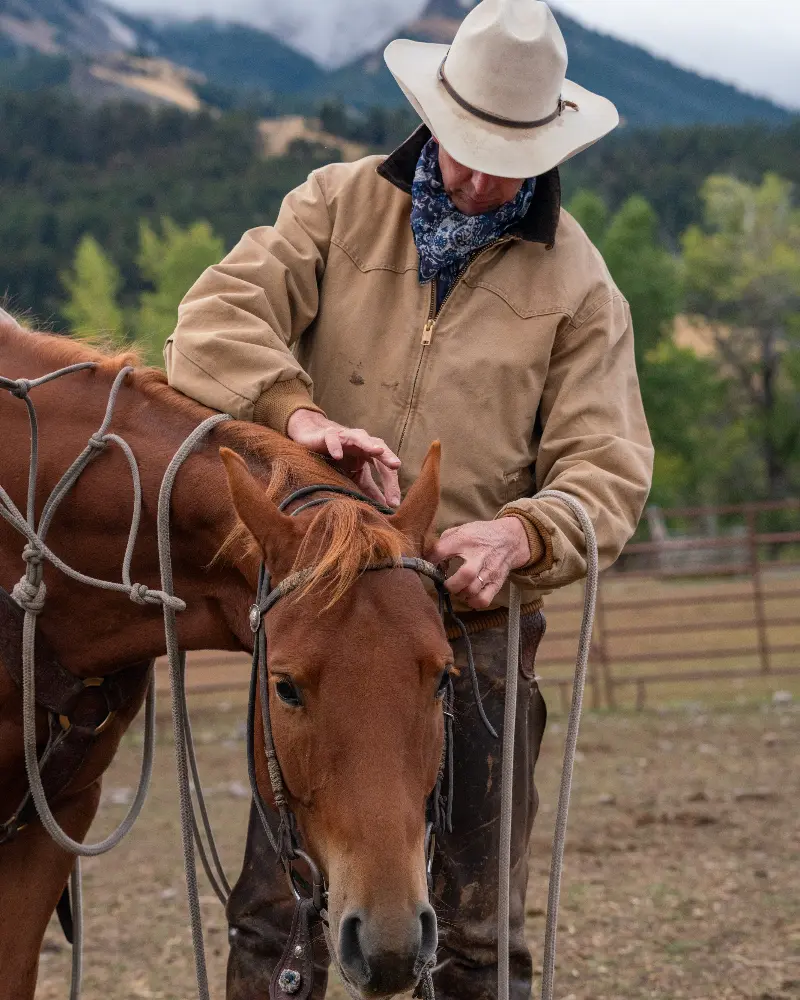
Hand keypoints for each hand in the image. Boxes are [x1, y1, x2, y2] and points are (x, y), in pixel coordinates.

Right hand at [286, 409, 401, 506]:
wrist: (315, 439)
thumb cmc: (339, 458)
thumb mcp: (357, 477)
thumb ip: (371, 489)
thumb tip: (386, 507)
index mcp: (371, 453)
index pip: (385, 467)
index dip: (391, 484)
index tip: (394, 503)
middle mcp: (362, 442)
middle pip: (378, 448)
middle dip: (387, 456)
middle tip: (396, 465)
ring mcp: (345, 436)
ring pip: (359, 437)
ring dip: (368, 444)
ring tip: (377, 451)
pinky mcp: (327, 434)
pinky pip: (332, 439)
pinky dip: (335, 446)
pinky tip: (338, 456)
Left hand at [426, 517, 536, 609]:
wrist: (510, 539)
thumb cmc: (479, 535)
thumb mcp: (461, 530)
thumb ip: (443, 543)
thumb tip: (429, 560)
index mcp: (465, 539)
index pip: (441, 551)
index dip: (429, 560)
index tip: (427, 565)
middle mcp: (478, 555)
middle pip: (464, 576)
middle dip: (450, 584)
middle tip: (446, 583)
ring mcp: (489, 571)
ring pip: (472, 590)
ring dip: (460, 593)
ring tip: (459, 589)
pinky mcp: (497, 582)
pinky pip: (484, 600)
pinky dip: (473, 602)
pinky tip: (469, 596)